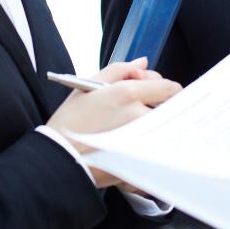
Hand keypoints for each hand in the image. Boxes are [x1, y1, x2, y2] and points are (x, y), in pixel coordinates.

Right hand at [47, 58, 180, 187]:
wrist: (58, 160)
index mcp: (127, 94)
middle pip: (172, 111)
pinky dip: (150, 151)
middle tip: (146, 113)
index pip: (169, 88)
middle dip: (163, 109)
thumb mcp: (88, 86)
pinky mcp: (140, 165)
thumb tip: (142, 63)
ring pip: (165, 131)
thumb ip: (120, 69)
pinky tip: (134, 150)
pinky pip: (157, 154)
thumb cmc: (70, 123)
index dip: (166, 89)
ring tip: (136, 132)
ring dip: (158, 129)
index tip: (160, 94)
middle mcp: (138, 117)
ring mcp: (141, 142)